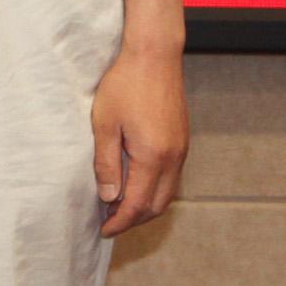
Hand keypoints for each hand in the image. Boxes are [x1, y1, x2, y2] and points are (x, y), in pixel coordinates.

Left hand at [91, 45, 188, 235]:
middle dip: (133, 220)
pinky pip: (171, 178)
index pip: (137, 204)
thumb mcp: (104, 124)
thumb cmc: (124, 85)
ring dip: (145, 206)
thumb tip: (109, 198)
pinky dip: (154, 190)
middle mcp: (173, 158)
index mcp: (152, 157)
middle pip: (156, 205)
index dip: (120, 222)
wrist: (154, 56)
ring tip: (119, 207)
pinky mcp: (182, 140)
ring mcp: (181, 150)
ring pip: (167, 194)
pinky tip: (136, 184)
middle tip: (109, 223)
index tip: (103, 230)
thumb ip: (106, 164)